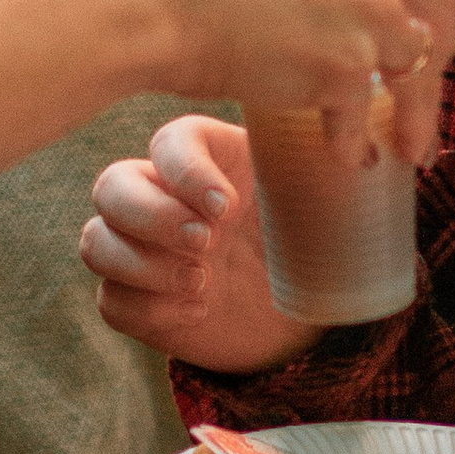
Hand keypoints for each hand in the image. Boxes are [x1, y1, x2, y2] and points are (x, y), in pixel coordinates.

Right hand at [83, 118, 316, 370]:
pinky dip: (147, 307)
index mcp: (209, 160)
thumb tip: (358, 145)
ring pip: (96, 242)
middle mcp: (165, 198)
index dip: (186, 170)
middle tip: (208, 244)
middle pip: (112, 187)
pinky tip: (198, 310)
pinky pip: (111, 300)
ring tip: (203, 281)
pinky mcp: (141, 301)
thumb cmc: (322, 240)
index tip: (228, 206)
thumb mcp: (335, 198)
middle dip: (152, 216)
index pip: (169, 143)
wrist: (313, 310)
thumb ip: (338, 165)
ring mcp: (145, 251)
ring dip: (140, 263)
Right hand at [107, 0, 454, 164]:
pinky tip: (346, 154)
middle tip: (421, 84)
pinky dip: (356, 141)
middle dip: (445, 52)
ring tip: (406, 144)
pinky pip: (366, 114)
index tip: (436, 13)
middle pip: (451, 4)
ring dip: (418, 114)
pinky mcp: (343, 64)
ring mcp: (366, 5)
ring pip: (422, 67)